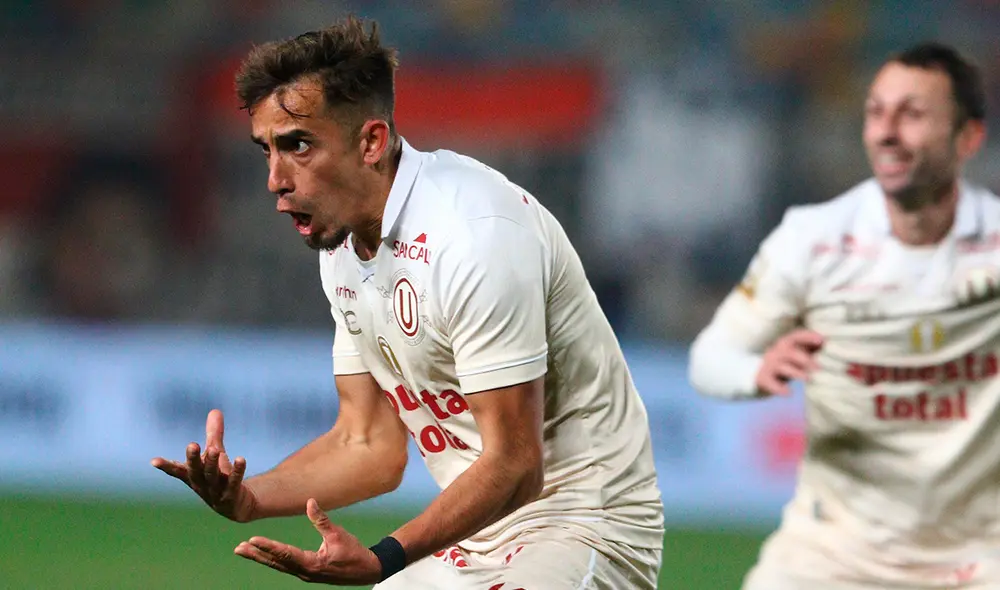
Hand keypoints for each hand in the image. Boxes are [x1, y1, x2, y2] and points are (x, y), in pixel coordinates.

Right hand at [151, 409, 255, 521]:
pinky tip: (242, 459)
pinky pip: (234, 483)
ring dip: (212, 463)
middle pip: (196, 472)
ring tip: (215, 449)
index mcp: (193, 476)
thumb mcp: (216, 455)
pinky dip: (238, 471)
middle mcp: (202, 485)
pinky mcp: (232, 495)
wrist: (237, 504)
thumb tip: (215, 410)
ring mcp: (216, 492)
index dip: (166, 466)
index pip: (177, 471)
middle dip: (193, 459)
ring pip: (212, 477)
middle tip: (191, 445)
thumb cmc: (220, 477)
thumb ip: (214, 435)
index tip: (154, 461)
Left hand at [234, 498, 382, 584]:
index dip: (268, 546)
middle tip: (238, 548)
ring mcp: (304, 574)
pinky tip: (264, 555)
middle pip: (275, 563)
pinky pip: (284, 566)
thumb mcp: (339, 534)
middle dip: (256, 555)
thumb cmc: (353, 552)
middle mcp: (304, 572)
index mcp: (311, 564)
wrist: (366, 571)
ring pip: (278, 565)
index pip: (285, 554)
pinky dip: (272, 560)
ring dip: (260, 557)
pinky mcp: (307, 573)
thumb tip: (310, 501)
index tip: (252, 540)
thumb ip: (321, 519)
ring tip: (244, 550)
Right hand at [755, 329, 823, 395]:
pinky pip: (771, 383)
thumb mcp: (794, 353)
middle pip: (789, 352)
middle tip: (819, 367)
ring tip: (808, 379)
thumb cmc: (783, 362)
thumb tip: (826, 340)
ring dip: (796, 372)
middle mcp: (776, 353)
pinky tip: (788, 393)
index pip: (795, 336)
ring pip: (782, 368)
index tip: (821, 340)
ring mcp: (769, 366)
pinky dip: (779, 388)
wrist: (755, 373)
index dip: (807, 337)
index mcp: (784, 344)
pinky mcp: (763, 379)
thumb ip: (809, 347)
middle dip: (805, 359)